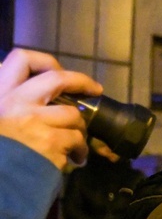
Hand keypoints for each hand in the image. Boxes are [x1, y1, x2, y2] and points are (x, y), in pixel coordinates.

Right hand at [0, 49, 102, 168]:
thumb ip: (10, 105)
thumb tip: (37, 97)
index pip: (21, 59)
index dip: (44, 61)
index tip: (57, 70)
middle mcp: (16, 101)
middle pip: (58, 78)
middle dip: (82, 81)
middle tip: (94, 89)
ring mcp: (34, 121)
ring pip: (72, 114)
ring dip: (79, 128)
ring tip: (76, 142)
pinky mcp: (50, 141)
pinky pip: (77, 139)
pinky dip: (80, 150)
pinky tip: (76, 158)